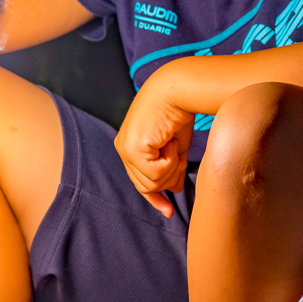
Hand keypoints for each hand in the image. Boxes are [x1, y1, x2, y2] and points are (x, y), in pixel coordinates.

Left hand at [113, 71, 194, 218]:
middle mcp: (123, 149)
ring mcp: (125, 149)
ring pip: (152, 183)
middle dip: (169, 177)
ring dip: (171, 167)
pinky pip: (156, 173)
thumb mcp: (176, 146)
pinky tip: (170, 141)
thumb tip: (175, 188)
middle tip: (179, 155)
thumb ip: (173, 167)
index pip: (139, 182)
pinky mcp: (132, 149)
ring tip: (173, 143)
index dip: (155, 198)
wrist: (178, 90)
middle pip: (146, 186)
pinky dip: (169, 161)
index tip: (168, 211)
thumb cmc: (178, 111)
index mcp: (131, 146)